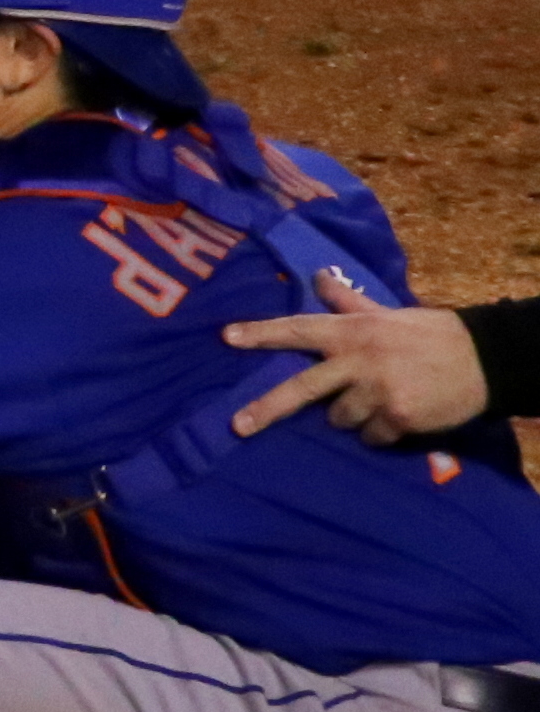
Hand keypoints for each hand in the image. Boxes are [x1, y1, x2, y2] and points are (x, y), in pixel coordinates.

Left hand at [226, 269, 488, 443]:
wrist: (485, 361)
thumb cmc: (431, 334)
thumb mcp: (388, 313)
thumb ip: (348, 304)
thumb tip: (319, 275)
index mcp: (353, 331)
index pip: (298, 329)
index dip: (262, 333)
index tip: (227, 337)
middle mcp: (358, 360)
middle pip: (302, 388)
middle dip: (266, 409)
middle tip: (237, 426)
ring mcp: (377, 391)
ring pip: (339, 418)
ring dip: (352, 415)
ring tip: (381, 397)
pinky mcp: (397, 418)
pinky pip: (371, 436)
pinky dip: (380, 432)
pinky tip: (400, 415)